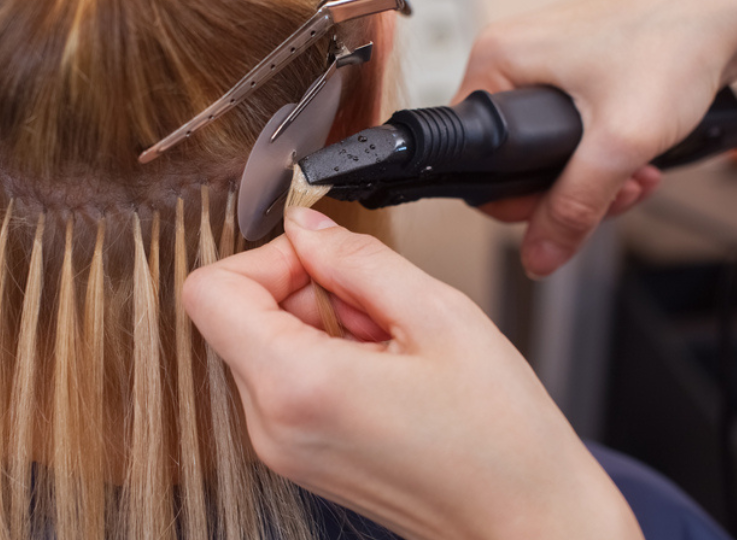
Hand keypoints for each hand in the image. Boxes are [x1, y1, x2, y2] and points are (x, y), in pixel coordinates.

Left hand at [183, 208, 642, 539]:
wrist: (526, 523)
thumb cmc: (500, 440)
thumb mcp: (439, 316)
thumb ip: (358, 258)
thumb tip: (308, 227)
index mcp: (295, 387)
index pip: (210, 291)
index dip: (265, 257)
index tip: (322, 260)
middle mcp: (271, 426)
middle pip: (237, 317)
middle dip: (304, 292)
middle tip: (377, 309)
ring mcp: (281, 449)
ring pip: (263, 346)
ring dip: (321, 326)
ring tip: (391, 346)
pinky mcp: (300, 458)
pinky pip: (285, 383)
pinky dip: (326, 360)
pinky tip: (386, 372)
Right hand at [457, 0, 736, 277]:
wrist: (734, 10)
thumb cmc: (676, 42)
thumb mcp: (619, 141)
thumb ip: (573, 206)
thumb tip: (539, 257)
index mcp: (495, 60)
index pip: (473, 158)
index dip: (517, 200)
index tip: (564, 209)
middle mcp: (511, 56)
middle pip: (511, 160)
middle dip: (568, 190)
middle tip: (614, 193)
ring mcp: (543, 61)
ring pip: (545, 150)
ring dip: (593, 177)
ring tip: (636, 176)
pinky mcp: (574, 68)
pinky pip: (569, 131)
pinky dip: (603, 153)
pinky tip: (638, 157)